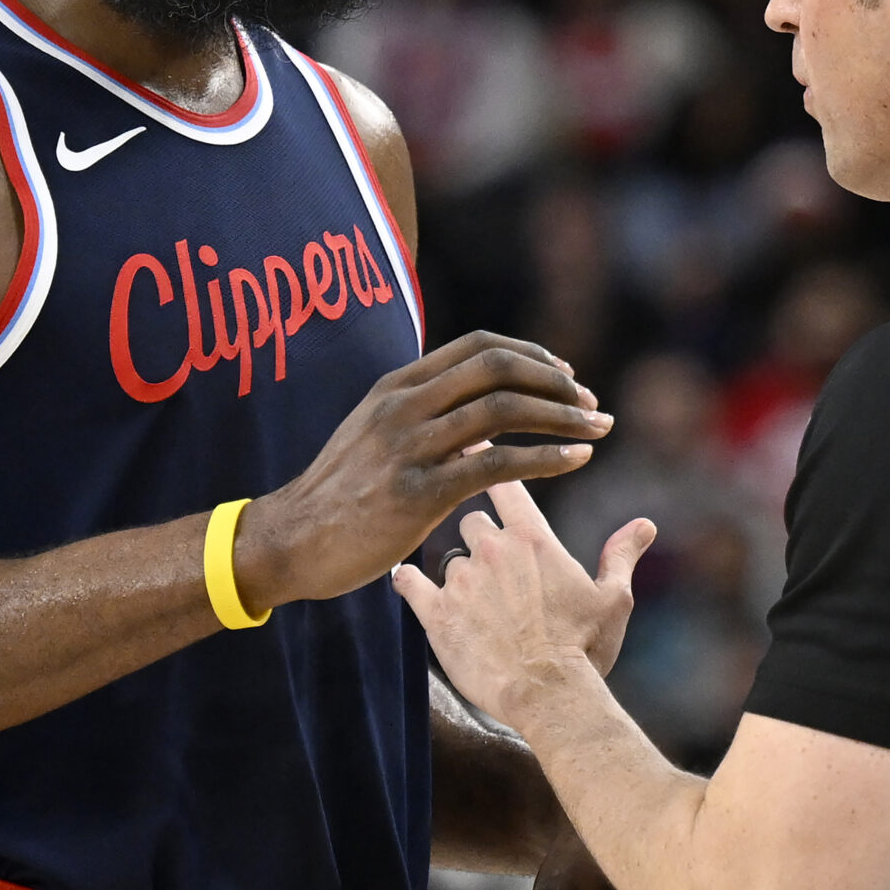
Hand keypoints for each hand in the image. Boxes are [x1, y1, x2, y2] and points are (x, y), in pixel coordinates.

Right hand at [236, 333, 611, 610]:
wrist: (289, 542)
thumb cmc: (339, 496)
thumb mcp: (374, 437)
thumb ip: (422, 417)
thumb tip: (478, 418)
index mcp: (397, 386)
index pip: (478, 346)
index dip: (530, 354)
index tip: (564, 375)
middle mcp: (404, 405)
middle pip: (498, 368)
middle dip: (556, 382)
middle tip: (592, 403)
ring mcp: (409, 446)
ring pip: (504, 409)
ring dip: (563, 415)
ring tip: (599, 428)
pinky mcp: (418, 492)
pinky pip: (497, 464)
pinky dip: (546, 457)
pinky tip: (577, 461)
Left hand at [393, 482, 653, 724]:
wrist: (549, 695)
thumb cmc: (585, 648)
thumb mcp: (613, 599)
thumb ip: (621, 555)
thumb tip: (644, 524)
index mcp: (533, 538)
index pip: (504, 482)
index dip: (487, 461)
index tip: (473, 447)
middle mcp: (492, 549)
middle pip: (470, 518)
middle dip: (481, 537)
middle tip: (496, 569)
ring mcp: (461, 580)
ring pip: (448, 558)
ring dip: (459, 573)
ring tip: (477, 605)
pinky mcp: (436, 613)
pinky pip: (409, 583)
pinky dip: (409, 583)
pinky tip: (410, 585)